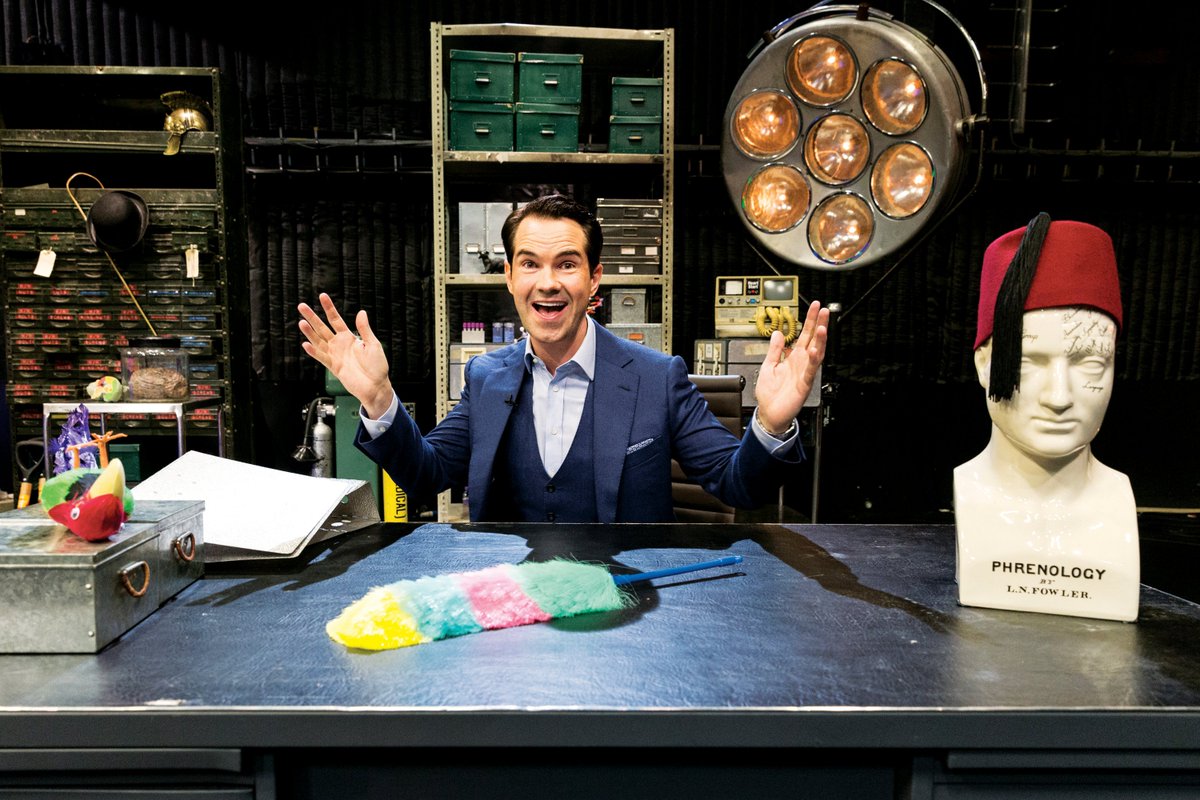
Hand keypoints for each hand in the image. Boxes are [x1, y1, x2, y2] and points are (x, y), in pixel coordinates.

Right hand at [297, 293, 392, 418]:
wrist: (376, 386)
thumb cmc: (377, 366)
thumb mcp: (373, 344)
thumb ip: (364, 329)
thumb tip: (361, 312)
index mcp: (349, 337)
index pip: (335, 319)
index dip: (329, 308)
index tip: (322, 296)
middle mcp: (339, 345)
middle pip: (322, 328)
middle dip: (312, 317)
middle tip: (301, 306)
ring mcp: (335, 355)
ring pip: (319, 341)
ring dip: (310, 332)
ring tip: (301, 322)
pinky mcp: (333, 367)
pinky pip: (321, 357)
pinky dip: (313, 351)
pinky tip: (306, 344)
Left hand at [754, 300, 829, 433]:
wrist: (769, 414)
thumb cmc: (770, 394)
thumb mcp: (768, 366)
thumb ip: (775, 350)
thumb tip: (778, 333)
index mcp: (793, 358)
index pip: (804, 335)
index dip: (808, 320)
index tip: (813, 306)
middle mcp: (801, 364)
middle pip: (813, 341)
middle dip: (818, 325)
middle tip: (823, 311)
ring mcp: (804, 373)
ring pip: (815, 354)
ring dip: (819, 341)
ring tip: (822, 327)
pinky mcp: (803, 385)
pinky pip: (810, 371)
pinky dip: (812, 361)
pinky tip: (814, 350)